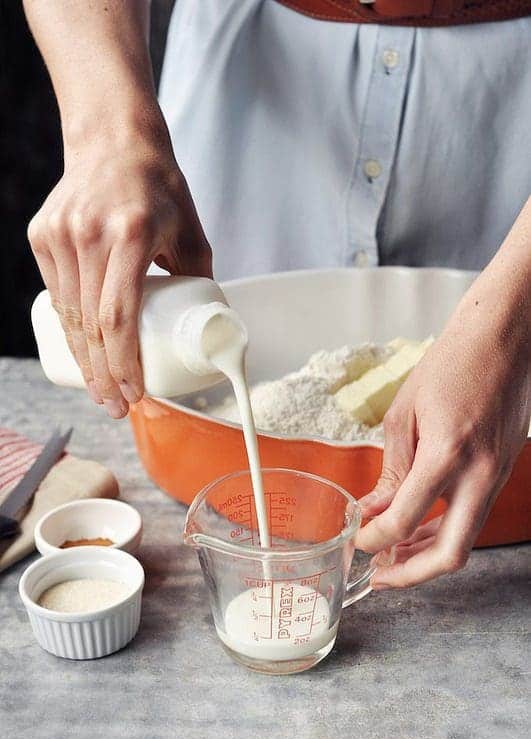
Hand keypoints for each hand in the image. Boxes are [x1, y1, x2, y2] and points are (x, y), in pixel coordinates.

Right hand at [28, 123, 210, 417]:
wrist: (112, 139)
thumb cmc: (159, 187)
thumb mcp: (192, 231)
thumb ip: (199, 280)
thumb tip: (205, 328)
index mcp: (131, 233)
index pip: (119, 315)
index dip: (124, 364)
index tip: (135, 394)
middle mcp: (89, 234)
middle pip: (90, 325)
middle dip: (103, 376)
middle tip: (117, 407)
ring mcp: (59, 234)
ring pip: (68, 316)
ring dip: (84, 361)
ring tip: (102, 392)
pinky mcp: (42, 236)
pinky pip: (57, 295)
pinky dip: (71, 330)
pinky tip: (84, 353)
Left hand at [356, 259, 529, 589]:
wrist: (504, 338)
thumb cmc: (452, 364)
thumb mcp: (405, 415)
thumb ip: (391, 470)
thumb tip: (373, 509)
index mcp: (448, 453)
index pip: (404, 519)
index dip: (374, 539)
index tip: (357, 541)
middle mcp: (481, 474)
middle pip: (450, 554)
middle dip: (410, 574)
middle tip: (379, 576)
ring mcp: (498, 476)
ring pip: (464, 539)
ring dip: (426, 553)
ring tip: (391, 554)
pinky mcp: (503, 472)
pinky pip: (473, 515)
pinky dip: (444, 527)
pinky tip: (418, 524)